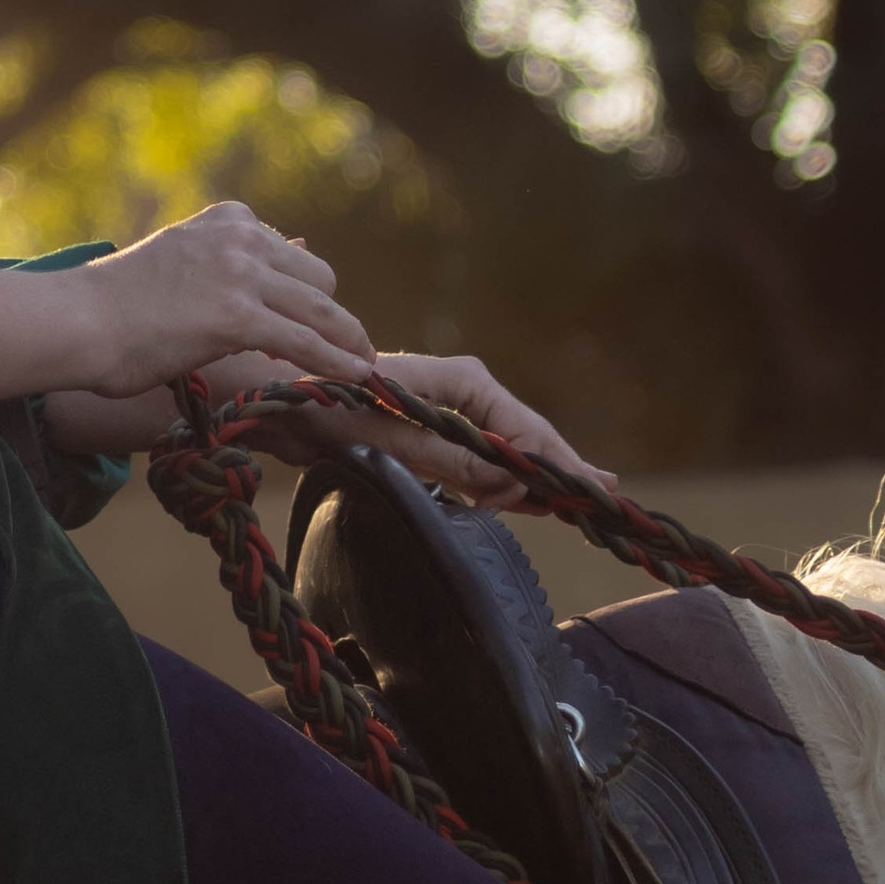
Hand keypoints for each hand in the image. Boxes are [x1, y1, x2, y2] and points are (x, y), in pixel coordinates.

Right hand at [61, 201, 381, 408]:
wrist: (78, 321)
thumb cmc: (116, 303)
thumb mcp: (182, 260)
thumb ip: (231, 260)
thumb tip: (292, 248)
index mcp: (226, 219)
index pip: (291, 252)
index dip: (302, 292)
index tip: (308, 321)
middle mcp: (239, 236)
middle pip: (318, 277)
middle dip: (329, 315)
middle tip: (340, 348)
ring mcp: (239, 273)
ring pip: (321, 309)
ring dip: (348, 341)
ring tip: (364, 365)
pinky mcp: (237, 316)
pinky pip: (307, 342)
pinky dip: (338, 362)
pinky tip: (357, 378)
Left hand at [246, 346, 614, 512]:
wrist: (278, 399)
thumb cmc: (332, 408)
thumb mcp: (397, 438)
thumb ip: (457, 461)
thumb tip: (514, 484)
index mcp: (464, 381)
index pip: (529, 431)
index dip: (563, 466)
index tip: (596, 495)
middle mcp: (462, 391)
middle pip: (525, 438)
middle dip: (560, 470)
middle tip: (606, 500)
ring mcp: (446, 412)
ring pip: (504, 451)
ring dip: (534, 478)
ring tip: (579, 502)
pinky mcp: (426, 432)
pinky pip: (476, 460)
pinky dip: (500, 481)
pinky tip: (525, 499)